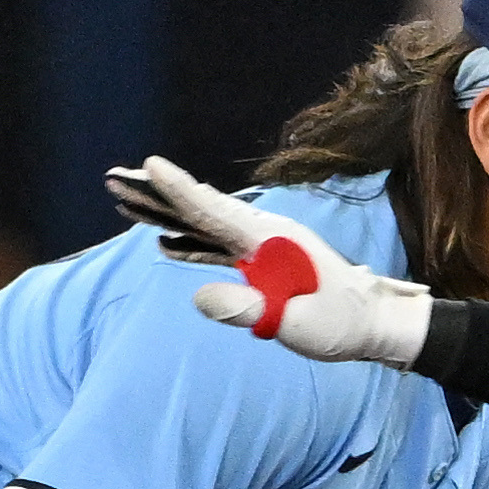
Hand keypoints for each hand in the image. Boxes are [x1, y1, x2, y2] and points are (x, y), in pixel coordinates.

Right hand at [102, 156, 432, 365]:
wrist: (374, 322)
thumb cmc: (340, 323)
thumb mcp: (294, 322)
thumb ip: (248, 309)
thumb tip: (199, 297)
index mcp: (269, 239)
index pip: (212, 210)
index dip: (178, 189)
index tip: (149, 165)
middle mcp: (262, 233)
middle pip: (199, 208)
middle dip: (155, 193)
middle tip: (113, 175)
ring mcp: (262, 246)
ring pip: (203, 224)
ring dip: (165, 212)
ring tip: (125, 201)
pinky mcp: (262, 263)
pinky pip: (215, 246)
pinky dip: (187, 240)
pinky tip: (164, 241)